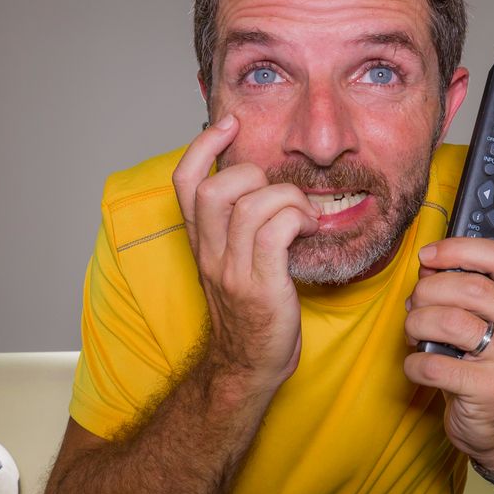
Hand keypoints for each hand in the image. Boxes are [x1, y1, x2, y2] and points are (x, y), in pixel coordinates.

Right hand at [172, 115, 320, 390]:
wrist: (248, 367)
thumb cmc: (250, 314)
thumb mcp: (232, 264)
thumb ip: (236, 228)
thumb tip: (260, 187)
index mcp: (201, 244)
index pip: (184, 183)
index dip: (202, 146)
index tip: (228, 125)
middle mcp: (210, 254)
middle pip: (213, 188)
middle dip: (252, 173)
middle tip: (276, 191)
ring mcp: (233, 270)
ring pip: (251, 204)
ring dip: (287, 198)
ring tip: (303, 215)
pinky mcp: (261, 286)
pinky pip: (276, 231)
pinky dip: (298, 219)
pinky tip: (309, 230)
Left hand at [403, 238, 493, 469]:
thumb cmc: (489, 365)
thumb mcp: (491, 323)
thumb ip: (467, 290)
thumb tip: (429, 267)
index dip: (457, 250)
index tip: (427, 256)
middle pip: (470, 288)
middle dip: (428, 292)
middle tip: (414, 305)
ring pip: (449, 322)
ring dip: (417, 324)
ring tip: (413, 334)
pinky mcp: (492, 390)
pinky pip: (434, 364)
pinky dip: (414, 363)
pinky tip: (418, 366)